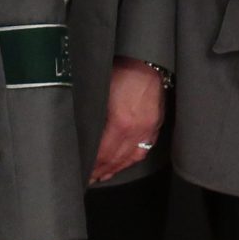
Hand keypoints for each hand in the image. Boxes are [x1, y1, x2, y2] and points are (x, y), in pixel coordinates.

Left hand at [88, 58, 165, 183]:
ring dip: (116, 168)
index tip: (83, 172)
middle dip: (101, 171)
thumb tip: (83, 135)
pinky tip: (124, 163)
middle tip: (89, 179)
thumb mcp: (101, 92)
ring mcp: (148, 129)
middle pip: (116, 159)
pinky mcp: (155, 125)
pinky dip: (131, 160)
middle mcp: (136, 130)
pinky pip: (143, 150)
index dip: (92, 165)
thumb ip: (94, 116)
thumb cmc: (122, 70)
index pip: (103, 153)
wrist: (147, 60)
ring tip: (103, 174)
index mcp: (120, 122)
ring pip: (131, 158)